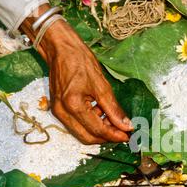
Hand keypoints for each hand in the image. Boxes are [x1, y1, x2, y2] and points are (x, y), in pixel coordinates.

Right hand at [21, 5, 132, 143]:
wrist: (61, 49)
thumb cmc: (80, 62)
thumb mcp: (102, 85)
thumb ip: (114, 109)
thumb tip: (126, 126)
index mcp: (73, 105)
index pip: (97, 130)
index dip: (114, 135)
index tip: (128, 136)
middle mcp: (62, 112)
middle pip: (87, 138)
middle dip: (106, 137)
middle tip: (122, 131)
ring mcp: (58, 112)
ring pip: (81, 133)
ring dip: (98, 131)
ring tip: (113, 120)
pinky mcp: (58, 109)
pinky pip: (76, 125)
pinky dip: (90, 124)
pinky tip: (101, 114)